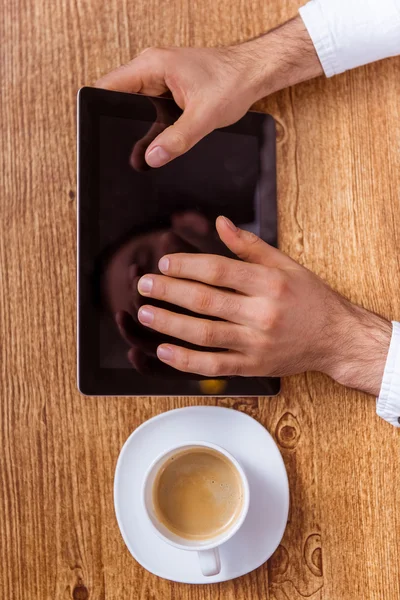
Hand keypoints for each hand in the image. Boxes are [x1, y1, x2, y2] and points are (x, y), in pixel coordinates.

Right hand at [96, 17, 321, 167]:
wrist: (253, 73)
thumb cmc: (233, 81)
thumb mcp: (204, 117)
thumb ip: (177, 139)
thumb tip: (151, 158)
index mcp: (152, 66)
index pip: (108, 86)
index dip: (97, 109)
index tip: (97, 132)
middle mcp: (151, 69)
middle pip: (117, 98)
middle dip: (115, 122)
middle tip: (116, 147)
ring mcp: (159, 80)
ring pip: (133, 106)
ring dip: (133, 125)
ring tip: (136, 148)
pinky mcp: (168, 90)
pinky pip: (148, 109)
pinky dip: (149, 125)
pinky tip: (154, 142)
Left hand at [136, 216, 390, 395]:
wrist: (335, 338)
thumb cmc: (310, 298)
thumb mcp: (286, 264)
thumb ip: (250, 245)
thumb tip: (221, 222)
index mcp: (269, 284)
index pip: (219, 271)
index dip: (187, 266)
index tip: (165, 263)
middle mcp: (262, 313)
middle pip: (205, 301)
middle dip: (169, 291)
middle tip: (145, 285)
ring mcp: (256, 343)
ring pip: (204, 334)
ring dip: (170, 324)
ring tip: (146, 314)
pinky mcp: (253, 367)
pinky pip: (214, 365)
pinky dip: (186, 361)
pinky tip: (165, 351)